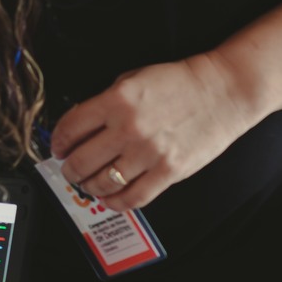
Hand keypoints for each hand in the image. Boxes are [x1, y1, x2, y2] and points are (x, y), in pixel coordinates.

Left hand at [48, 53, 263, 210]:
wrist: (223, 90)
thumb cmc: (180, 83)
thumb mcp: (134, 78)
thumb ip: (105, 101)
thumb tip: (81, 126)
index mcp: (116, 100)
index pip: (70, 128)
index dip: (58, 143)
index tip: (58, 149)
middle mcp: (128, 128)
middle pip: (81, 161)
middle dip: (69, 170)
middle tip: (70, 170)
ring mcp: (148, 153)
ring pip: (103, 183)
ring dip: (90, 187)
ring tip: (89, 184)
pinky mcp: (168, 172)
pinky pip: (132, 198)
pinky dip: (115, 202)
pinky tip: (110, 198)